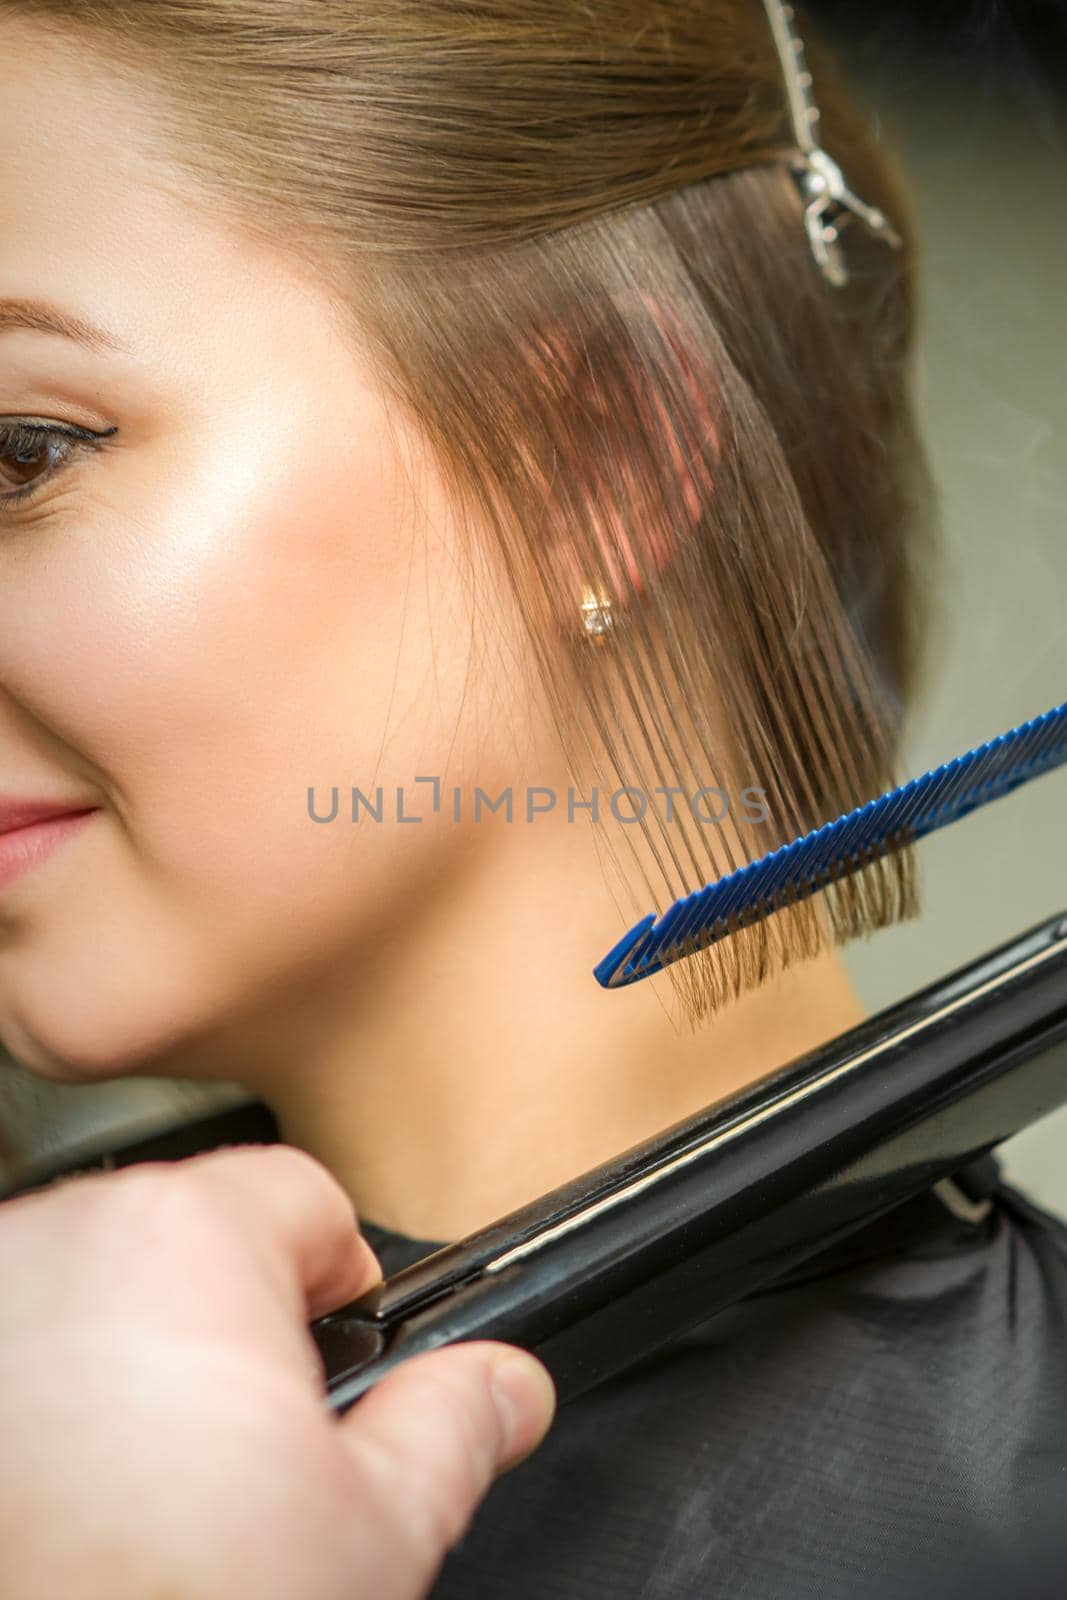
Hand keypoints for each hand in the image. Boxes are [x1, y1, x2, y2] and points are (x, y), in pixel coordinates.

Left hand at [0, 1144, 556, 1598]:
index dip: (341, 1286)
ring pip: (95, 1288)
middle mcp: (59, 1242)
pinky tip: (69, 1491)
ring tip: (149, 1485)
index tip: (332, 1363)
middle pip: (191, 1236)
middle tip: (242, 1453)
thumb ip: (453, 1423)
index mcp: (184, 1241)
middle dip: (229, 1324)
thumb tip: (505, 1387)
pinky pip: (24, 1342)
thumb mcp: (369, 1532)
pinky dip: (46, 1392)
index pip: (302, 1195)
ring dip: (130, 1353)